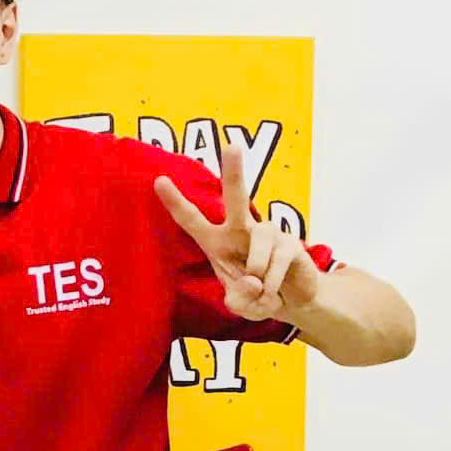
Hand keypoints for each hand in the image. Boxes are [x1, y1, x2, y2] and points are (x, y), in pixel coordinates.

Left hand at [153, 141, 321, 323]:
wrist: (292, 302)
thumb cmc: (256, 295)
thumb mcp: (240, 305)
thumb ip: (238, 299)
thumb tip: (252, 280)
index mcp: (216, 241)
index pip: (191, 219)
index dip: (176, 202)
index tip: (158, 180)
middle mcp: (241, 230)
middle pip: (236, 198)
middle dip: (235, 172)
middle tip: (233, 145)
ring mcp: (268, 233)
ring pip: (259, 242)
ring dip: (258, 273)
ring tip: (261, 289)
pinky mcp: (291, 243)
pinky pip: (277, 261)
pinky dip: (272, 283)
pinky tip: (275, 288)